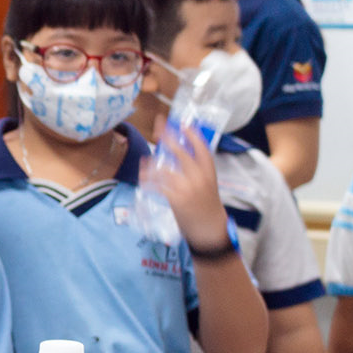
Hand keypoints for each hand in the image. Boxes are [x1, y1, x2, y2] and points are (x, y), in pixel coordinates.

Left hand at [143, 125, 229, 250]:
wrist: (210, 229)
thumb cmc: (206, 205)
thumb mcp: (207, 184)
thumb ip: (195, 170)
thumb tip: (177, 154)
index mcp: (209, 172)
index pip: (202, 148)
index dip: (192, 134)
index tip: (182, 123)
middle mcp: (200, 177)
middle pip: (181, 152)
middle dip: (168, 137)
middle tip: (158, 127)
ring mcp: (188, 188)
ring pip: (165, 169)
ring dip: (152, 163)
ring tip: (145, 160)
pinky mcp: (176, 199)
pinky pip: (157, 185)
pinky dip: (147, 179)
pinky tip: (142, 177)